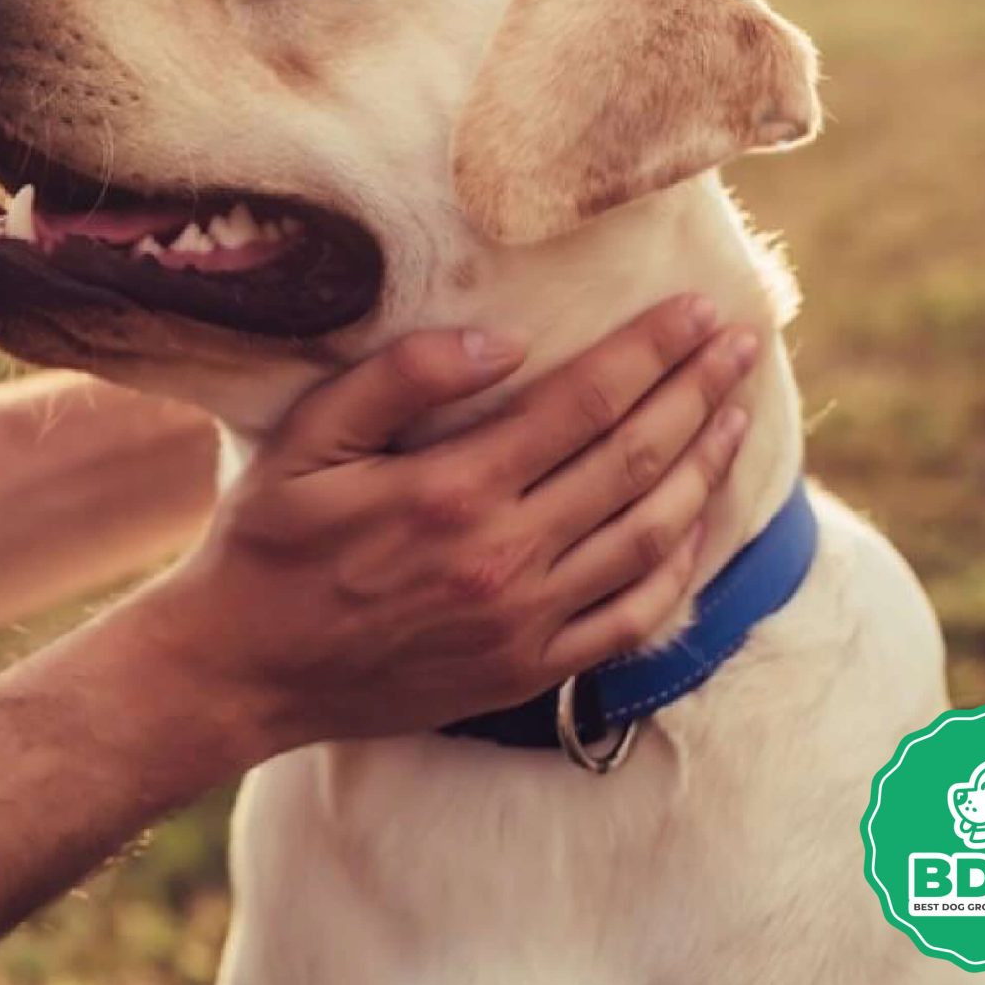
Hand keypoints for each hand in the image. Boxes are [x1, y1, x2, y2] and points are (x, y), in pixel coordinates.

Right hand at [119, 294, 758, 756]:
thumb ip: (397, 380)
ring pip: (649, 535)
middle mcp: (502, 558)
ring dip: (705, 468)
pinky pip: (632, 617)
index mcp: (450, 490)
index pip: (584, 403)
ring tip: (735, 415)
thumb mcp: (305, 442)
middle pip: (634, 461)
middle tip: (741, 344)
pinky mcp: (527, 670)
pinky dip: (680, 566)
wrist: (242, 672)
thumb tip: (502, 339)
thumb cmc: (266, 544)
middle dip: (698, 393)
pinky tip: (697, 522)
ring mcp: (523, 622)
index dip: (651, 352)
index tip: (699, 311)